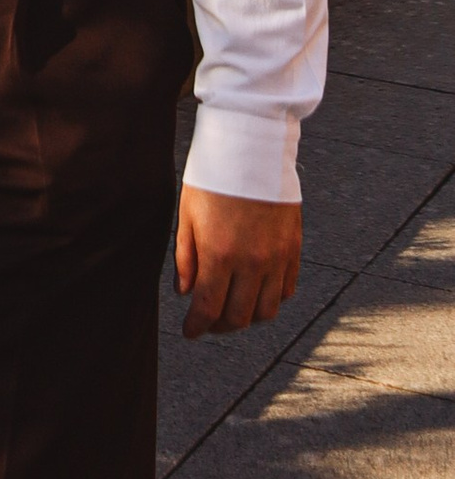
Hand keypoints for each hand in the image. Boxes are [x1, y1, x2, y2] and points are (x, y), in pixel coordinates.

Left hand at [176, 184, 301, 336]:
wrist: (251, 146)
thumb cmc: (213, 176)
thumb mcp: (187, 214)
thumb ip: (185, 258)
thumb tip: (185, 292)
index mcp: (219, 254)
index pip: (209, 308)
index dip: (197, 327)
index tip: (190, 332)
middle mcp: (252, 262)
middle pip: (239, 317)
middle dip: (220, 326)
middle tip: (208, 322)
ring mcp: (277, 257)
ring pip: (267, 311)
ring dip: (247, 317)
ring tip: (232, 309)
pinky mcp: (294, 248)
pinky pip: (286, 290)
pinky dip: (271, 299)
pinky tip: (256, 292)